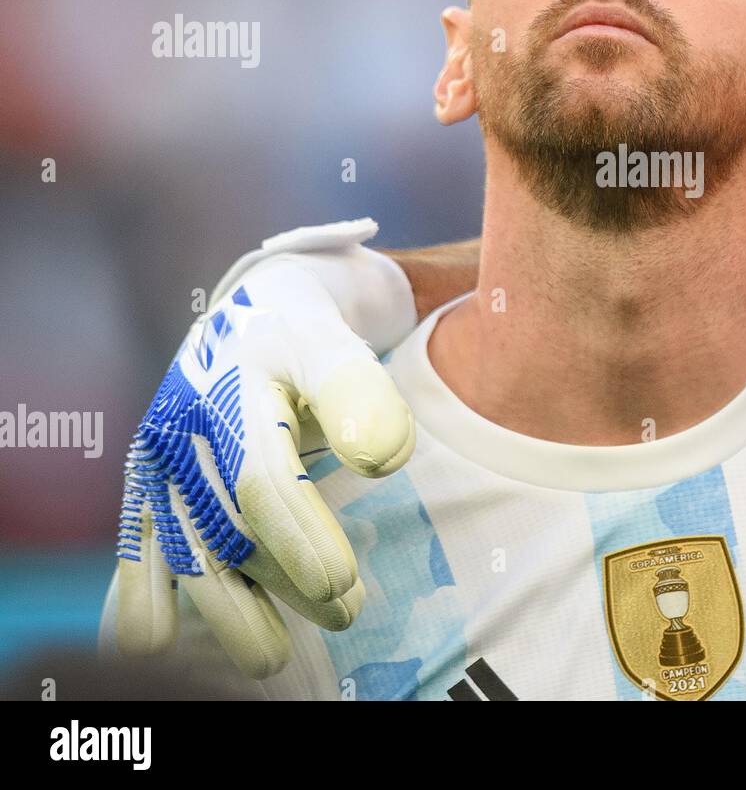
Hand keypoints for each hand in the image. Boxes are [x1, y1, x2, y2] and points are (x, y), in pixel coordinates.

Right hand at [111, 257, 415, 678]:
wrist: (254, 317)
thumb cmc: (304, 339)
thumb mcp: (335, 347)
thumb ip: (360, 394)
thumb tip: (383, 457)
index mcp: (231, 390)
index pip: (262, 477)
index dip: (297, 534)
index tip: (339, 582)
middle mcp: (183, 432)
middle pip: (226, 527)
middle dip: (282, 582)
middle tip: (345, 613)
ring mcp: (160, 465)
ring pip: (183, 552)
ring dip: (225, 611)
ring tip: (274, 655)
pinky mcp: (148, 491)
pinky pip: (135, 549)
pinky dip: (138, 597)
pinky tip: (152, 641)